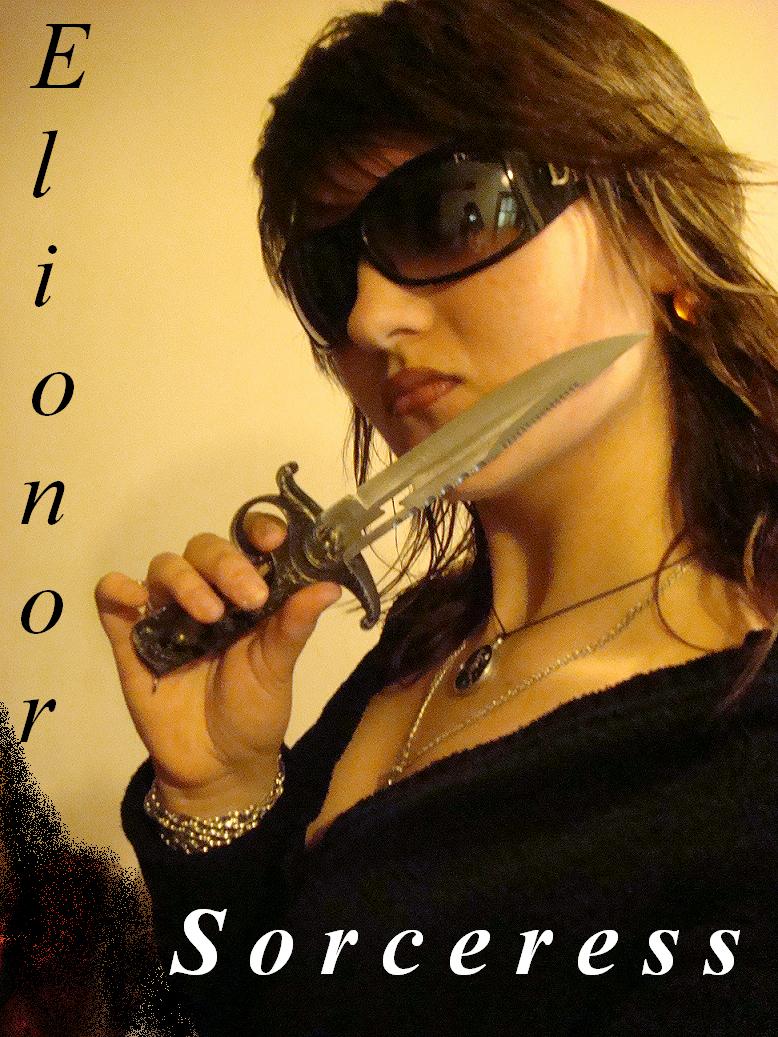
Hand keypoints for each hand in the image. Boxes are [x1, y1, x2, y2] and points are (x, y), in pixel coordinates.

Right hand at [95, 514, 340, 813]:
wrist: (218, 767)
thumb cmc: (254, 711)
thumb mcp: (278, 669)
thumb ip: (295, 625)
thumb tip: (330, 586)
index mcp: (247, 592)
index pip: (248, 542)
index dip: (258, 530)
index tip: (273, 540)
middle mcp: (207, 593)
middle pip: (204, 549)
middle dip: (227, 564)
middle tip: (249, 598)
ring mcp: (166, 613)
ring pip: (164, 567)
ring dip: (186, 581)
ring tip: (209, 617)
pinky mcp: (130, 638)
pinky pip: (112, 598)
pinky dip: (118, 589)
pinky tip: (135, 600)